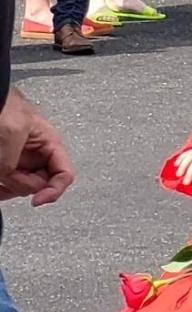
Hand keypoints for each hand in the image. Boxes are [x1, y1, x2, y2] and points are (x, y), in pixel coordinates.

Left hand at [0, 90, 75, 207]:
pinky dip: (3, 186)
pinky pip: (9, 179)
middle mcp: (39, 151)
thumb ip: (19, 173)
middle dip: (24, 187)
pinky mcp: (7, 158)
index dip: (54, 191)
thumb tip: (23, 189)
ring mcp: (22, 155)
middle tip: (9, 183)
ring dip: (10, 188)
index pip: (65, 174)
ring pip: (23, 184)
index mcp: (51, 142)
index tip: (38, 201)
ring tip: (0, 186)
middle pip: (41, 183)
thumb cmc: (3, 109)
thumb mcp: (11, 144)